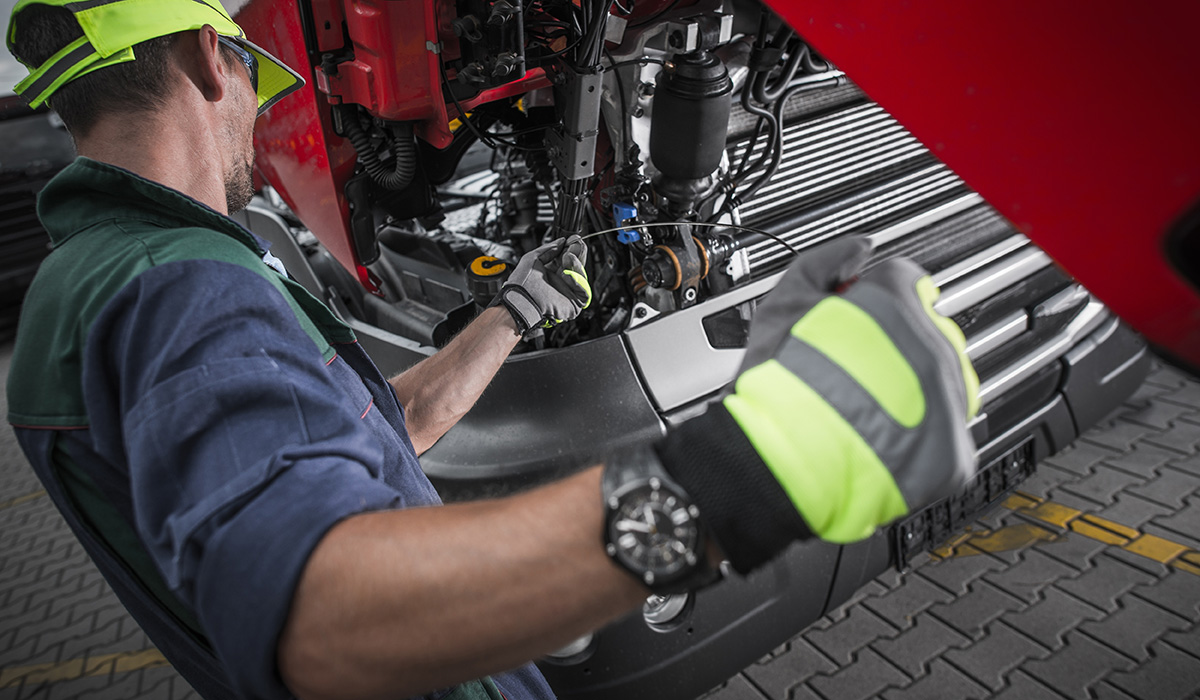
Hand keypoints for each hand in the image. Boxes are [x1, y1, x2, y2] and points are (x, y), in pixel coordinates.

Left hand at [497, 235, 591, 335]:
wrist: (521, 301)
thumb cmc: (521, 284)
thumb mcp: (532, 258)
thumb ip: (548, 249)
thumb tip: (561, 241)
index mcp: (550, 273)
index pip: (566, 259)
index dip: (570, 248)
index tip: (573, 239)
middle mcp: (559, 282)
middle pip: (576, 266)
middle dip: (577, 253)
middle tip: (576, 244)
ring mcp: (567, 293)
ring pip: (581, 276)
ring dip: (576, 264)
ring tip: (568, 257)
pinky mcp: (574, 304)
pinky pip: (584, 291)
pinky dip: (578, 281)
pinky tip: (567, 274)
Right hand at [656, 236, 979, 572]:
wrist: (784, 459)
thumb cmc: (779, 385)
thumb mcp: (783, 301)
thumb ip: (825, 261)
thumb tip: (858, 249)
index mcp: (898, 304)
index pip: (904, 281)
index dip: (872, 298)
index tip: (855, 318)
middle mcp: (933, 346)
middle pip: (923, 331)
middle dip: (892, 344)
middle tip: (850, 367)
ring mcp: (949, 399)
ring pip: (940, 380)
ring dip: (908, 387)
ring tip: (862, 406)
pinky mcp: (952, 449)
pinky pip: (944, 432)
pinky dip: (917, 435)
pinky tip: (881, 436)